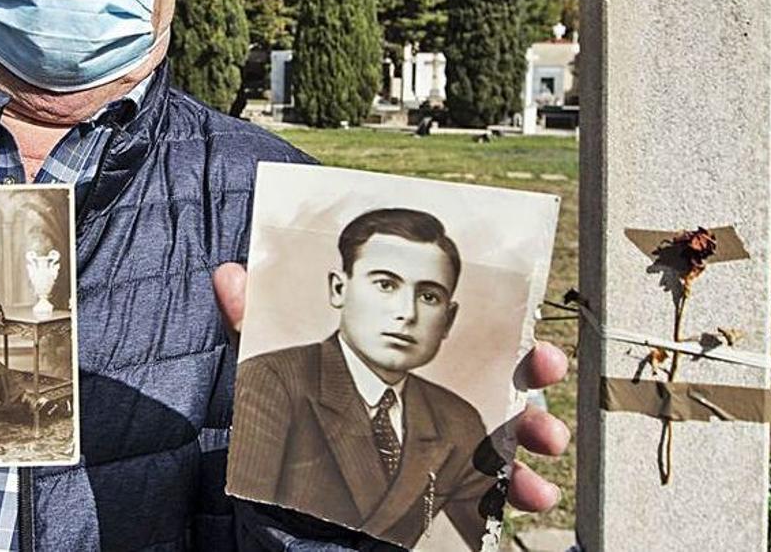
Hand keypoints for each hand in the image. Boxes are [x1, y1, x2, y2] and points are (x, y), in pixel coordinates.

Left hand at [211, 262, 571, 512]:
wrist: (282, 496)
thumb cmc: (280, 418)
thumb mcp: (264, 371)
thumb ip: (248, 322)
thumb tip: (227, 274)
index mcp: (399, 355)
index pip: (459, 332)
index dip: (499, 330)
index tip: (529, 339)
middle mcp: (430, 393)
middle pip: (498, 375)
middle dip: (534, 374)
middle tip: (542, 372)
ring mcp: (440, 441)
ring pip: (506, 432)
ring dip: (535, 431)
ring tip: (543, 438)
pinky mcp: (439, 483)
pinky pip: (489, 487)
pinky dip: (517, 492)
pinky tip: (528, 495)